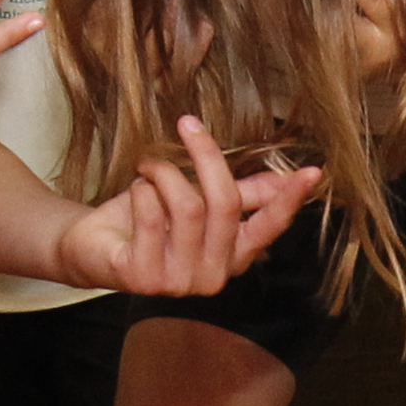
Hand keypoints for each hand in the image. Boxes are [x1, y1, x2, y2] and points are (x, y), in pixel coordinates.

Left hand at [55, 116, 325, 296]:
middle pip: (225, 204)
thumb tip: (284, 178)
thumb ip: (241, 193)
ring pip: (188, 205)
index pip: (269, 228)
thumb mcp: (198, 199)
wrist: (92, 247)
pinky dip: (141, 190)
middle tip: (187, 124)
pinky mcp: (144, 278)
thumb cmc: (147, 220)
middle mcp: (213, 275)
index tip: (313, 172)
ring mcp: (179, 281)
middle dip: (207, 157)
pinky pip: (151, 215)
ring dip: (163, 173)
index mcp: (232, 256)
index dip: (289, 200)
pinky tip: (135, 192)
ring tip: (148, 167)